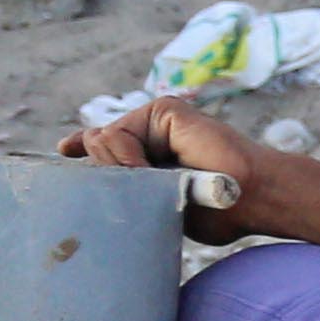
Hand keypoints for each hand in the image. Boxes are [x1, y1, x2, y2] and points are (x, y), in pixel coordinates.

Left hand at [67, 95, 279, 233]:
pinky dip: (128, 158)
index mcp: (152, 152)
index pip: (106, 145)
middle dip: (107, 173)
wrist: (253, 198)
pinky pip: (119, 135)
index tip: (66, 150)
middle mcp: (152, 131)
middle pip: (98, 146)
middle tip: (143, 192)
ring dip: (123, 172)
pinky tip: (150, 172)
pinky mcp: (165, 110)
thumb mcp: (161, 203)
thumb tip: (91, 157)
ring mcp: (157, 118)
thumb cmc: (219, 210)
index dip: (85, 146)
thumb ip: (129, 185)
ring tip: (159, 187)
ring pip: (103, 141)